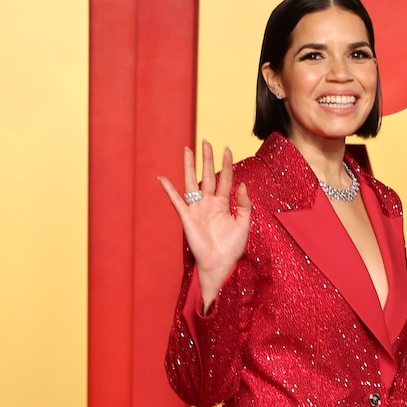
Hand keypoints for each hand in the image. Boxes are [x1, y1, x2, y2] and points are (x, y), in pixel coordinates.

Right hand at [158, 140, 251, 309]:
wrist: (221, 265)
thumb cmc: (232, 248)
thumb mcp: (244, 224)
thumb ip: (244, 204)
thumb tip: (242, 184)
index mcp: (223, 204)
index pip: (225, 179)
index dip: (227, 164)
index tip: (228, 148)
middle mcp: (209, 203)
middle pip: (208, 175)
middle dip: (207, 158)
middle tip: (206, 141)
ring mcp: (197, 209)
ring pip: (192, 182)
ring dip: (190, 166)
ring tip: (187, 149)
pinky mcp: (187, 218)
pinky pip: (177, 201)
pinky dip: (169, 190)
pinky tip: (162, 178)